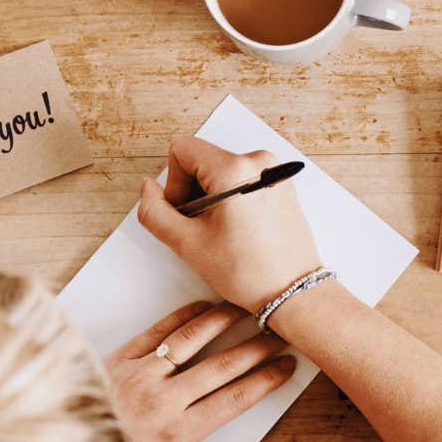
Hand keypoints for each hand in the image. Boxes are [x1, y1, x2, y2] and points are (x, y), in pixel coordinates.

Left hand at [105, 301, 297, 441]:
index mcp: (177, 433)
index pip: (234, 400)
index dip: (266, 381)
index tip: (287, 368)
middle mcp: (162, 399)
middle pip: (222, 366)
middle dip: (257, 349)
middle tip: (280, 336)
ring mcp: (140, 374)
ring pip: (193, 340)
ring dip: (226, 322)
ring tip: (250, 311)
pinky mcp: (118, 357)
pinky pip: (160, 330)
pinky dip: (186, 316)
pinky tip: (206, 308)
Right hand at [137, 138, 322, 311]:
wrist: (293, 291)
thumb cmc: (250, 272)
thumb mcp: (187, 244)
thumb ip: (154, 211)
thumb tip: (148, 188)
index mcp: (236, 169)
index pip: (182, 150)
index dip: (174, 182)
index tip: (187, 212)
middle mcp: (259, 162)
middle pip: (203, 159)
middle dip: (194, 191)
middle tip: (203, 227)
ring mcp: (275, 172)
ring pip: (222, 171)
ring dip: (213, 197)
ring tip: (224, 231)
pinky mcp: (282, 184)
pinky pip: (244, 180)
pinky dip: (234, 199)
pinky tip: (240, 228)